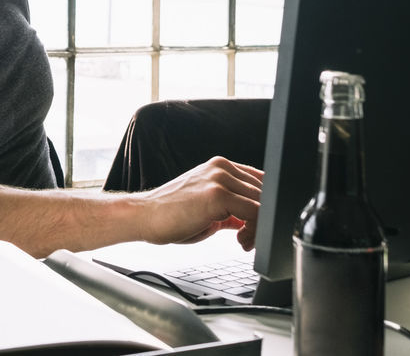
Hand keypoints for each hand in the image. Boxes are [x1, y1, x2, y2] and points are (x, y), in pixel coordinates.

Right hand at [137, 157, 263, 250]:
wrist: (144, 216)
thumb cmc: (170, 214)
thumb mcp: (207, 207)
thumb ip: (231, 207)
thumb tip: (252, 218)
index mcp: (220, 167)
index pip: (261, 182)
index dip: (265, 207)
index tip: (256, 228)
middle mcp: (222, 168)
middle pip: (265, 193)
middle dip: (263, 220)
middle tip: (248, 240)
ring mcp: (220, 179)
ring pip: (263, 203)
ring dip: (260, 228)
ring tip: (244, 242)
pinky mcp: (218, 194)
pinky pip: (255, 213)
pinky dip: (255, 231)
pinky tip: (240, 241)